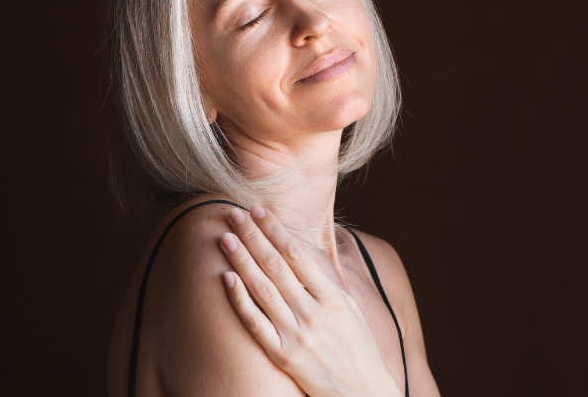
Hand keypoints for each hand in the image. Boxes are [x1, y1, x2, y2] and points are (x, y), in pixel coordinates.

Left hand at [218, 205, 401, 396]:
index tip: (259, 210)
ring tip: (226, 239)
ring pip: (262, 290)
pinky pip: (255, 324)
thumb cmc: (357, 346)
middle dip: (254, 237)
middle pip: (276, 267)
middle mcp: (314, 314)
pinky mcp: (283, 356)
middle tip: (234, 215)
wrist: (362, 392)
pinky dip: (240, 300)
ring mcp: (297, 336)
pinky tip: (226, 278)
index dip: (276, 229)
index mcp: (334, 298)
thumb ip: (325, 282)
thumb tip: (299, 250)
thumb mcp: (350, 308)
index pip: (298, 254)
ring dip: (242, 261)